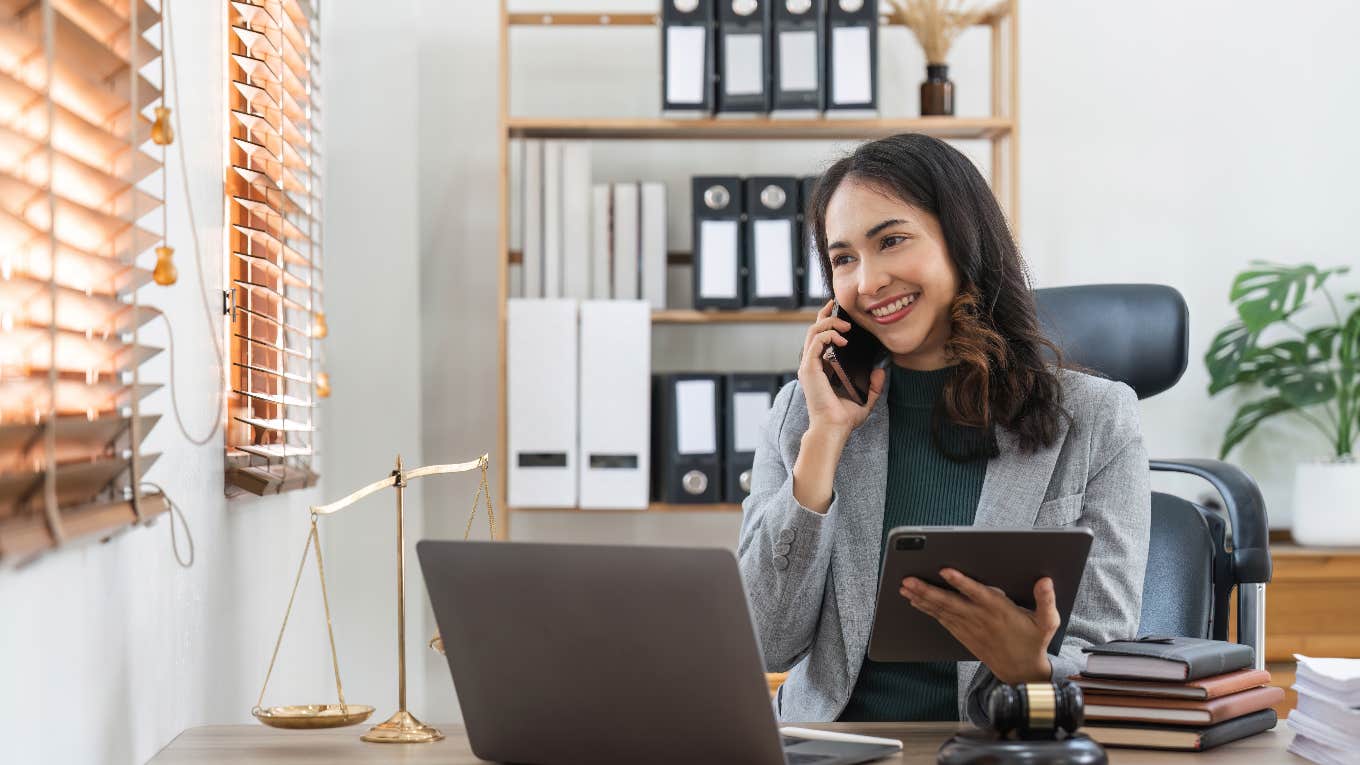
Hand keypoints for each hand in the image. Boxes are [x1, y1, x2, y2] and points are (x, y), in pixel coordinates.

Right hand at [797, 300, 885, 439]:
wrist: (834, 428)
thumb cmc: (844, 418)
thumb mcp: (865, 399)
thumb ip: (873, 385)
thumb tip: (880, 370)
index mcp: (821, 369)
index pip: (820, 339)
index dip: (827, 323)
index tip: (839, 313)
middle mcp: (812, 365)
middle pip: (813, 330)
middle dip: (825, 315)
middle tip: (838, 306)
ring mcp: (809, 366)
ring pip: (813, 332)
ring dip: (829, 323)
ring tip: (846, 326)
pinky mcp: (810, 368)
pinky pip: (816, 342)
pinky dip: (829, 335)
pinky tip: (843, 339)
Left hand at [900, 570, 1058, 684]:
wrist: (1021, 672)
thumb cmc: (1033, 642)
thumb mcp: (1047, 622)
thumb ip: (1045, 600)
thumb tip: (1045, 580)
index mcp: (1000, 611)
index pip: (977, 594)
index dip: (961, 582)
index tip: (945, 571)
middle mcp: (981, 618)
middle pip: (950, 602)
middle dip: (928, 591)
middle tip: (908, 580)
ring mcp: (970, 628)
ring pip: (942, 611)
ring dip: (922, 599)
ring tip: (904, 588)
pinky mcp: (963, 635)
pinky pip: (942, 620)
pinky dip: (928, 610)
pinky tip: (915, 601)